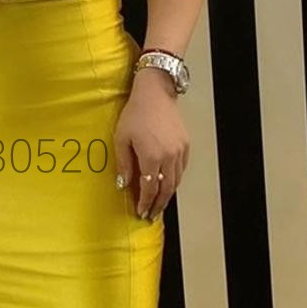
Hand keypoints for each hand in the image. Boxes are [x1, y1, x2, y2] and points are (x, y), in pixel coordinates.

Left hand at [113, 69, 189, 219]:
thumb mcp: (121, 138)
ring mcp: (180, 151)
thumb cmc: (135, 113)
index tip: (141, 211)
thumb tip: (124, 185)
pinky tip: (167, 184)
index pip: (150, 188)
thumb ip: (124, 164)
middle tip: (152, 214)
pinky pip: (181, 169)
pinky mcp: (185, 145)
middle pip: (166, 189)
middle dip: (159, 204)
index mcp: (152, 157)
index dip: (145, 202)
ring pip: (176, 180)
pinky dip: (175, 180)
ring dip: (168, 194)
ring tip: (159, 203)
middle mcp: (169, 157)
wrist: (155, 93)